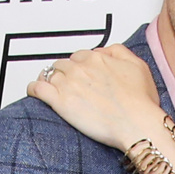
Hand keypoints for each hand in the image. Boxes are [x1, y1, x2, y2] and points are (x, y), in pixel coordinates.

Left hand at [27, 45, 161, 150]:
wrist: (135, 123)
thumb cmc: (140, 101)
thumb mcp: (139, 66)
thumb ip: (119, 51)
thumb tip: (104, 51)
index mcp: (97, 58)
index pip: (79, 56)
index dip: (80, 65)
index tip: (82, 74)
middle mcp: (80, 68)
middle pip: (63, 64)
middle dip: (65, 73)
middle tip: (70, 84)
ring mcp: (68, 84)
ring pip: (49, 74)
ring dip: (50, 79)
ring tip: (52, 88)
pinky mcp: (59, 101)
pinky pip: (37, 89)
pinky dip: (34, 89)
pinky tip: (36, 92)